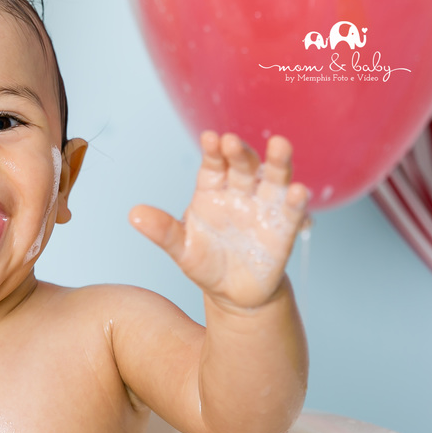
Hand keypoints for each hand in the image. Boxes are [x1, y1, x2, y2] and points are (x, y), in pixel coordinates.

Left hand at [130, 131, 308, 308]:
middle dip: (239, 152)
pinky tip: (298, 191)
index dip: (213, 150)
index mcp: (212, 190)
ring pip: (273, 178)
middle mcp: (240, 191)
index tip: (210, 138)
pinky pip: (292, 210)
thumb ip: (162, 230)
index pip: (213, 163)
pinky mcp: (284, 228)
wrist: (234, 294)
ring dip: (278, 162)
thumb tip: (133, 214)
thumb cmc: (205, 263)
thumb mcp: (181, 249)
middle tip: (232, 142)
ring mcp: (264, 207)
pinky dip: (296, 200)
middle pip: (242, 165)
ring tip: (280, 145)